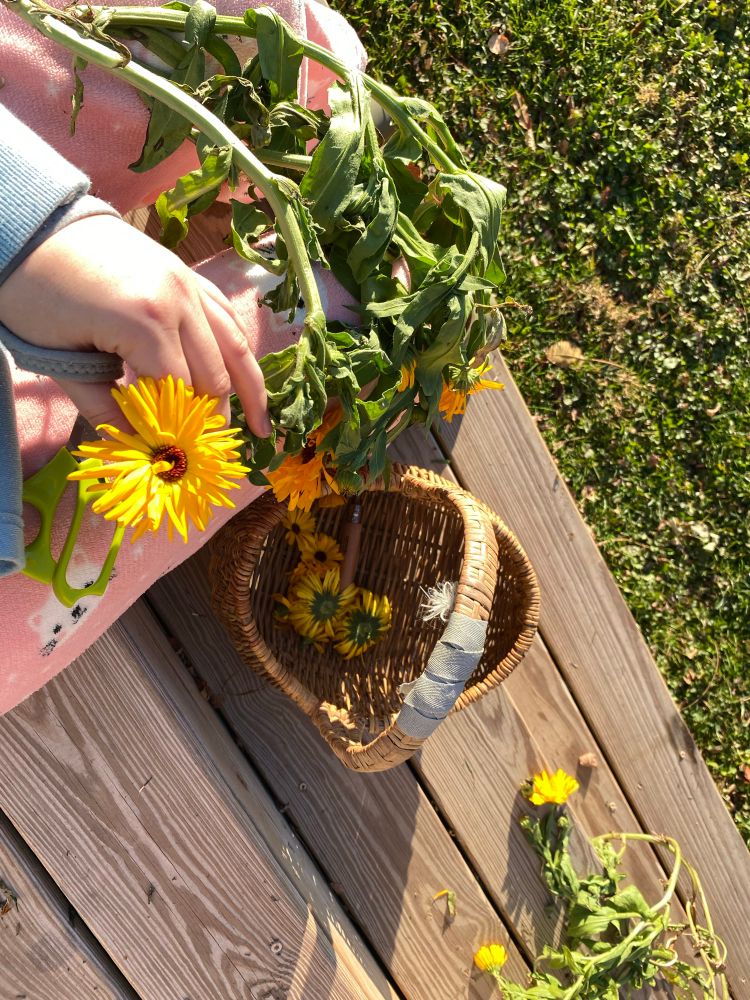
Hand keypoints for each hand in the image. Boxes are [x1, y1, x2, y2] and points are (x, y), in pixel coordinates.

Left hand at [0, 214, 271, 435]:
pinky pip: (225, 317)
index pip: (179, 393)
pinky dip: (238, 351)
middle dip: (213, 418)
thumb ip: (104, 408)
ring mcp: (188, 283)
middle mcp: (179, 300)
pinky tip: (244, 377)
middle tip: (208, 453)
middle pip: (213, 375)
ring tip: (262, 427)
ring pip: (234, 346)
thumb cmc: (35, 293)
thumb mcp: (61, 359)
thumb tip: (139, 447)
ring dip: (249, 389)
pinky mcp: (187, 273)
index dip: (178, 430)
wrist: (32, 226)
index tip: (175, 458)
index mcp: (146, 322)